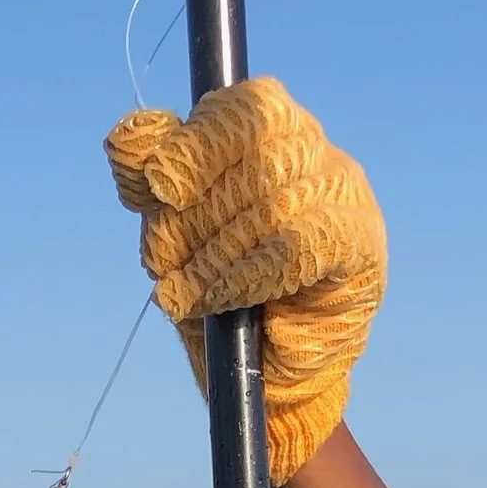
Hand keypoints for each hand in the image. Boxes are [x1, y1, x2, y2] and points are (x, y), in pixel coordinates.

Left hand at [106, 78, 387, 483]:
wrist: (267, 379)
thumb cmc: (222, 298)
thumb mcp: (173, 236)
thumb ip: (152, 182)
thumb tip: (125, 136)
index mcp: (268, 137)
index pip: (240, 108)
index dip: (196, 144)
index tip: (161, 188)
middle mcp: (312, 153)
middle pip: (259, 151)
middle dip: (200, 214)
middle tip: (169, 264)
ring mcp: (343, 194)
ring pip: (279, 197)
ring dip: (219, 252)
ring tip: (192, 295)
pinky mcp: (361, 246)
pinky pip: (304, 242)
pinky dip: (254, 271)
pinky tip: (228, 297)